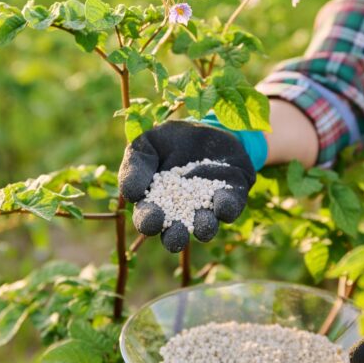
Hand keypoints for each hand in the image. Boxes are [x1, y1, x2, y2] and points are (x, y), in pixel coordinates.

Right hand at [118, 120, 256, 251]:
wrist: (208, 125)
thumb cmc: (170, 140)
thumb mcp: (147, 145)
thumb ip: (135, 166)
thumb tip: (131, 194)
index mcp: (156, 203)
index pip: (148, 219)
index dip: (149, 222)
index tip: (151, 220)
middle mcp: (182, 212)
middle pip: (176, 233)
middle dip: (176, 237)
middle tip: (176, 235)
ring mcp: (208, 207)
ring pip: (206, 226)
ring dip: (204, 227)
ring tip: (202, 225)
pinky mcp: (232, 196)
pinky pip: (230, 207)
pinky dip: (227, 208)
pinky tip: (222, 205)